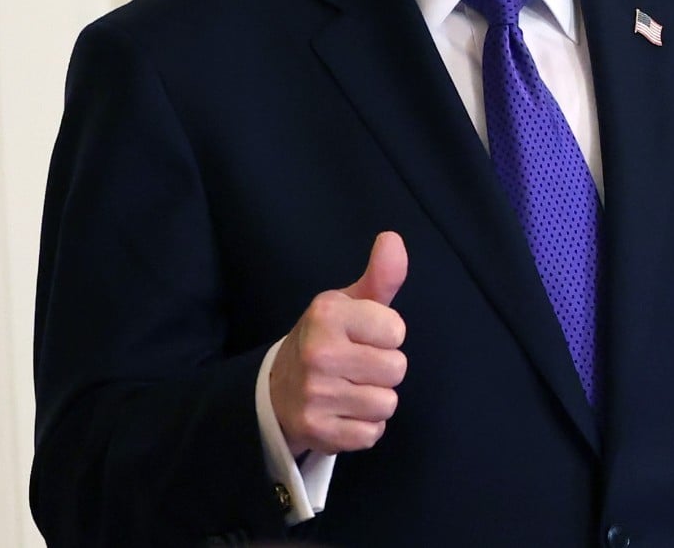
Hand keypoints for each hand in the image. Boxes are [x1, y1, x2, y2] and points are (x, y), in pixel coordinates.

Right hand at [270, 231, 408, 456]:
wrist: (277, 389)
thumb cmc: (327, 339)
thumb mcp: (350, 303)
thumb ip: (380, 275)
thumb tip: (393, 238)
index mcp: (327, 314)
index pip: (397, 331)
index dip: (386, 336)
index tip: (362, 337)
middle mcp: (318, 352)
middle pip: (396, 369)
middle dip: (383, 369)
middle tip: (355, 366)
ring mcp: (315, 395)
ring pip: (386, 404)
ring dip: (374, 400)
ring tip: (349, 389)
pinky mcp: (317, 431)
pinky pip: (372, 434)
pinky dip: (363, 427)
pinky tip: (343, 413)